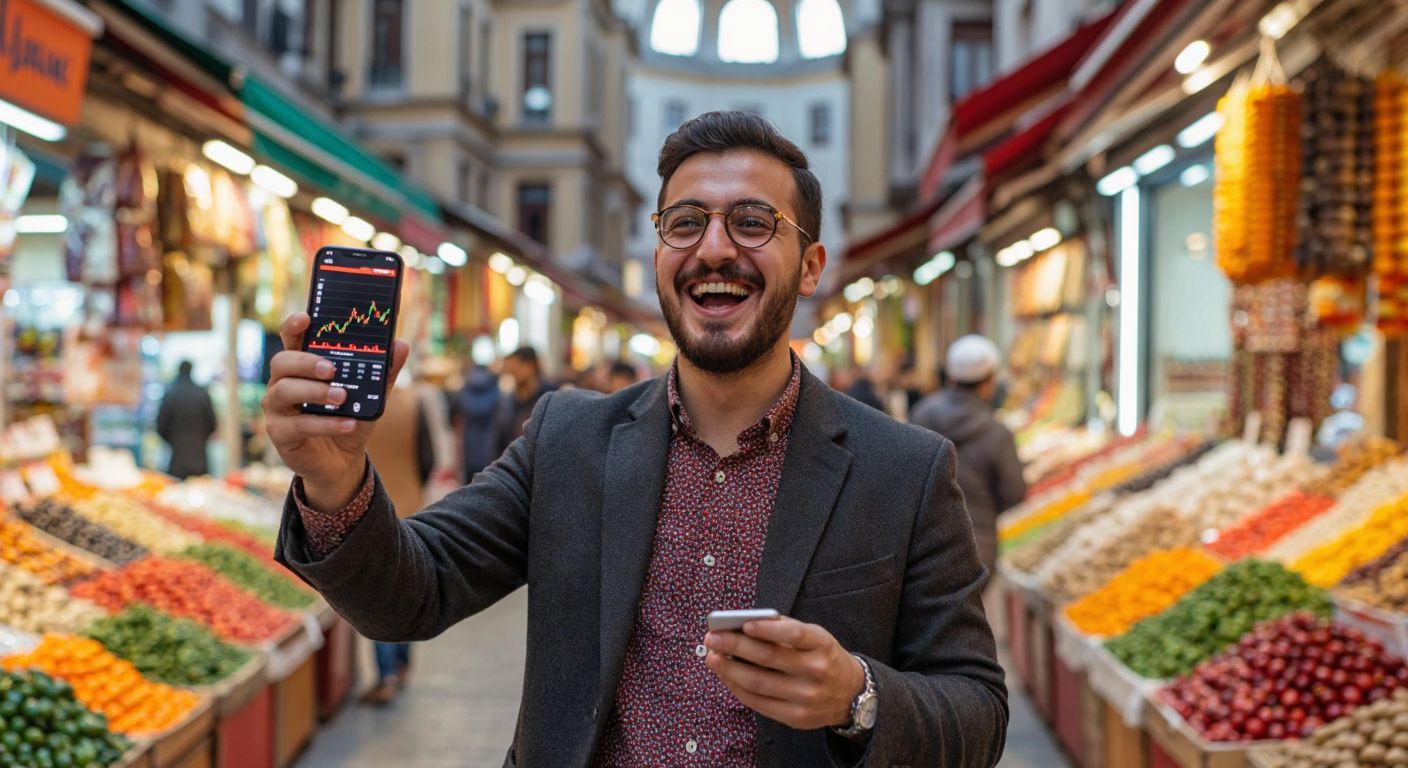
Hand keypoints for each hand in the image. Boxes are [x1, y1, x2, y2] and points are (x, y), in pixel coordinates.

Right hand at [262, 312, 409, 509]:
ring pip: (284, 391)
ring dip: (314, 392)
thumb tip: (400, 345)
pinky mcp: (280, 433)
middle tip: (331, 368)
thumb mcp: (370, 395)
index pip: (291, 339)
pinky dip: (325, 424)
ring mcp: (277, 408)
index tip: (306, 318)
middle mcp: (283, 382)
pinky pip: (298, 425)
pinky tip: (348, 423)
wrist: (342, 460)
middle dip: (305, 362)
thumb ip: (383, 371)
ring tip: (342, 396)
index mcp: (302, 366)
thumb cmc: (349, 417)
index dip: (294, 326)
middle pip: (282, 362)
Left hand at [704, 616, 864, 730]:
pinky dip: (738, 688)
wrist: (851, 694)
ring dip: (729, 669)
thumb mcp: (816, 637)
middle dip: (734, 646)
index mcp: (822, 644)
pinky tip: (726, 676)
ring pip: (758, 682)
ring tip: (712, 657)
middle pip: (768, 658)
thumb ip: (785, 630)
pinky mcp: (795, 717)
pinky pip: (758, 702)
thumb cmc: (824, 658)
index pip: (794, 634)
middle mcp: (816, 670)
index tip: (743, 623)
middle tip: (712, 638)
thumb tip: (744, 625)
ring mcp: (805, 697)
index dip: (767, 629)